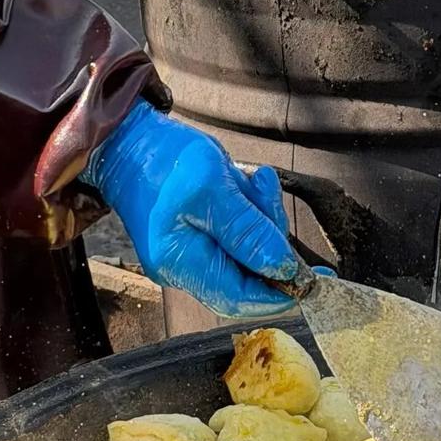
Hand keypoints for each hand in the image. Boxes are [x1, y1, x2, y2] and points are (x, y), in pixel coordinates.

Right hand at [84, 100, 297, 317]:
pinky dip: (248, 218)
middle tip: (265, 193)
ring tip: (252, 183)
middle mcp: (180, 270)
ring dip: (260, 223)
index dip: (280, 291)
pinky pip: (234, 243)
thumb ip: (248, 230)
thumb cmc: (164, 159)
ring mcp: (185, 259)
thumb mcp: (213, 186)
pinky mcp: (192, 243)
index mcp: (180, 262)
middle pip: (246, 280)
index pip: (241, 298)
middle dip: (269, 242)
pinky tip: (243, 188)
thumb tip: (283, 267)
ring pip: (244, 258)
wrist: (128, 142)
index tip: (312, 273)